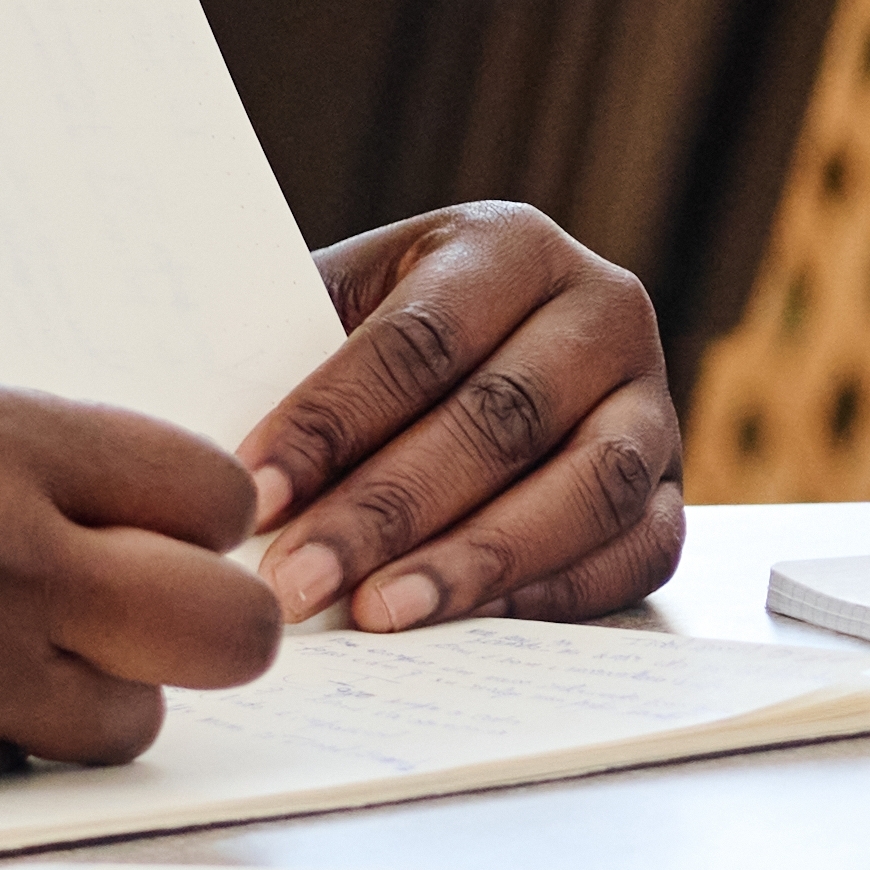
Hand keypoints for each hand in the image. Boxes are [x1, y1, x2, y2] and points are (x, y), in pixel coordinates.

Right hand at [0, 386, 288, 813]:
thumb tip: (91, 512)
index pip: (204, 488)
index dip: (190, 532)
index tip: (146, 550)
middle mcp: (1, 536)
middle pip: (229, 619)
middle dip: (198, 639)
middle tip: (125, 640)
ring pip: (136, 718)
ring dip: (86, 714)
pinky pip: (26, 774)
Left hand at [248, 203, 700, 629]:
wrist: (470, 367)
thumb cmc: (375, 349)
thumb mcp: (331, 312)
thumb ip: (278, 358)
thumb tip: (196, 446)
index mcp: (510, 246)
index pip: (423, 338)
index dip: (333, 420)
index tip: (251, 493)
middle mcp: (603, 310)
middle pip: (504, 417)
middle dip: (388, 508)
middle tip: (296, 580)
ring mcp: (652, 402)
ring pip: (590, 487)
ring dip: (477, 559)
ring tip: (378, 614)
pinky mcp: (673, 490)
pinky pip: (637, 553)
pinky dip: (554, 594)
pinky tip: (466, 623)